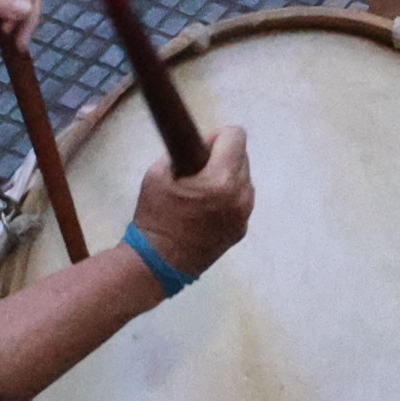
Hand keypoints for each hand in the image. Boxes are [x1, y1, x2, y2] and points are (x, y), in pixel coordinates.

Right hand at [126, 119, 253, 281]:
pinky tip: (207, 210)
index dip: (216, 136)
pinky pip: (242, 201)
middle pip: (242, 156)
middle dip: (222, 156)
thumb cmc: (155, 218)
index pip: (236, 135)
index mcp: (221, 180)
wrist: (157, 264)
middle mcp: (241, 196)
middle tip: (198, 170)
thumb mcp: (157, 174)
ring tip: (202, 192)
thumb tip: (197, 143)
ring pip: (244, 179)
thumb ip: (181, 151)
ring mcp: (244, 215)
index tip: (201, 147)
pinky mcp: (242, 230)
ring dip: (228, 177)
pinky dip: (229, 198)